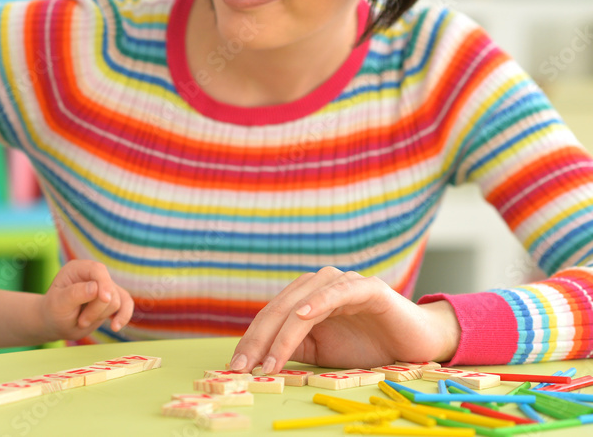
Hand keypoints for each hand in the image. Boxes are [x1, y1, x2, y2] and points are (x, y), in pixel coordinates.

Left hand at [39, 259, 133, 339]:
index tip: (105, 299)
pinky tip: (116, 326)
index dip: (104, 283)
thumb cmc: (54, 311)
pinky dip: (123, 316)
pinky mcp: (112, 300)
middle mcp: (93, 275)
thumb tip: (95, 288)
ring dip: (100, 316)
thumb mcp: (58, 303)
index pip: (98, 270)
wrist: (56, 323)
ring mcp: (104, 287)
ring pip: (117, 301)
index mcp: (78, 269)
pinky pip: (126, 305)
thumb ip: (75, 294)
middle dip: (96, 310)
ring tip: (82, 321)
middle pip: (109, 290)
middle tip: (80, 321)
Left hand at [228, 267, 460, 373]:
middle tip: (243, 367)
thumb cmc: (368, 346)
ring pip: (301, 305)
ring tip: (268, 360)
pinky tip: (302, 316)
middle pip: (278, 311)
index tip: (235, 368)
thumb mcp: (322, 352)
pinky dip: (318, 302)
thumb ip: (293, 349)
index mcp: (304, 298)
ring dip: (281, 334)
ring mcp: (341, 283)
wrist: (416, 343)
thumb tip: (258, 361)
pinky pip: (337, 292)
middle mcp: (318, 285)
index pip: (270, 318)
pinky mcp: (366, 288)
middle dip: (258, 341)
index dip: (251, 342)